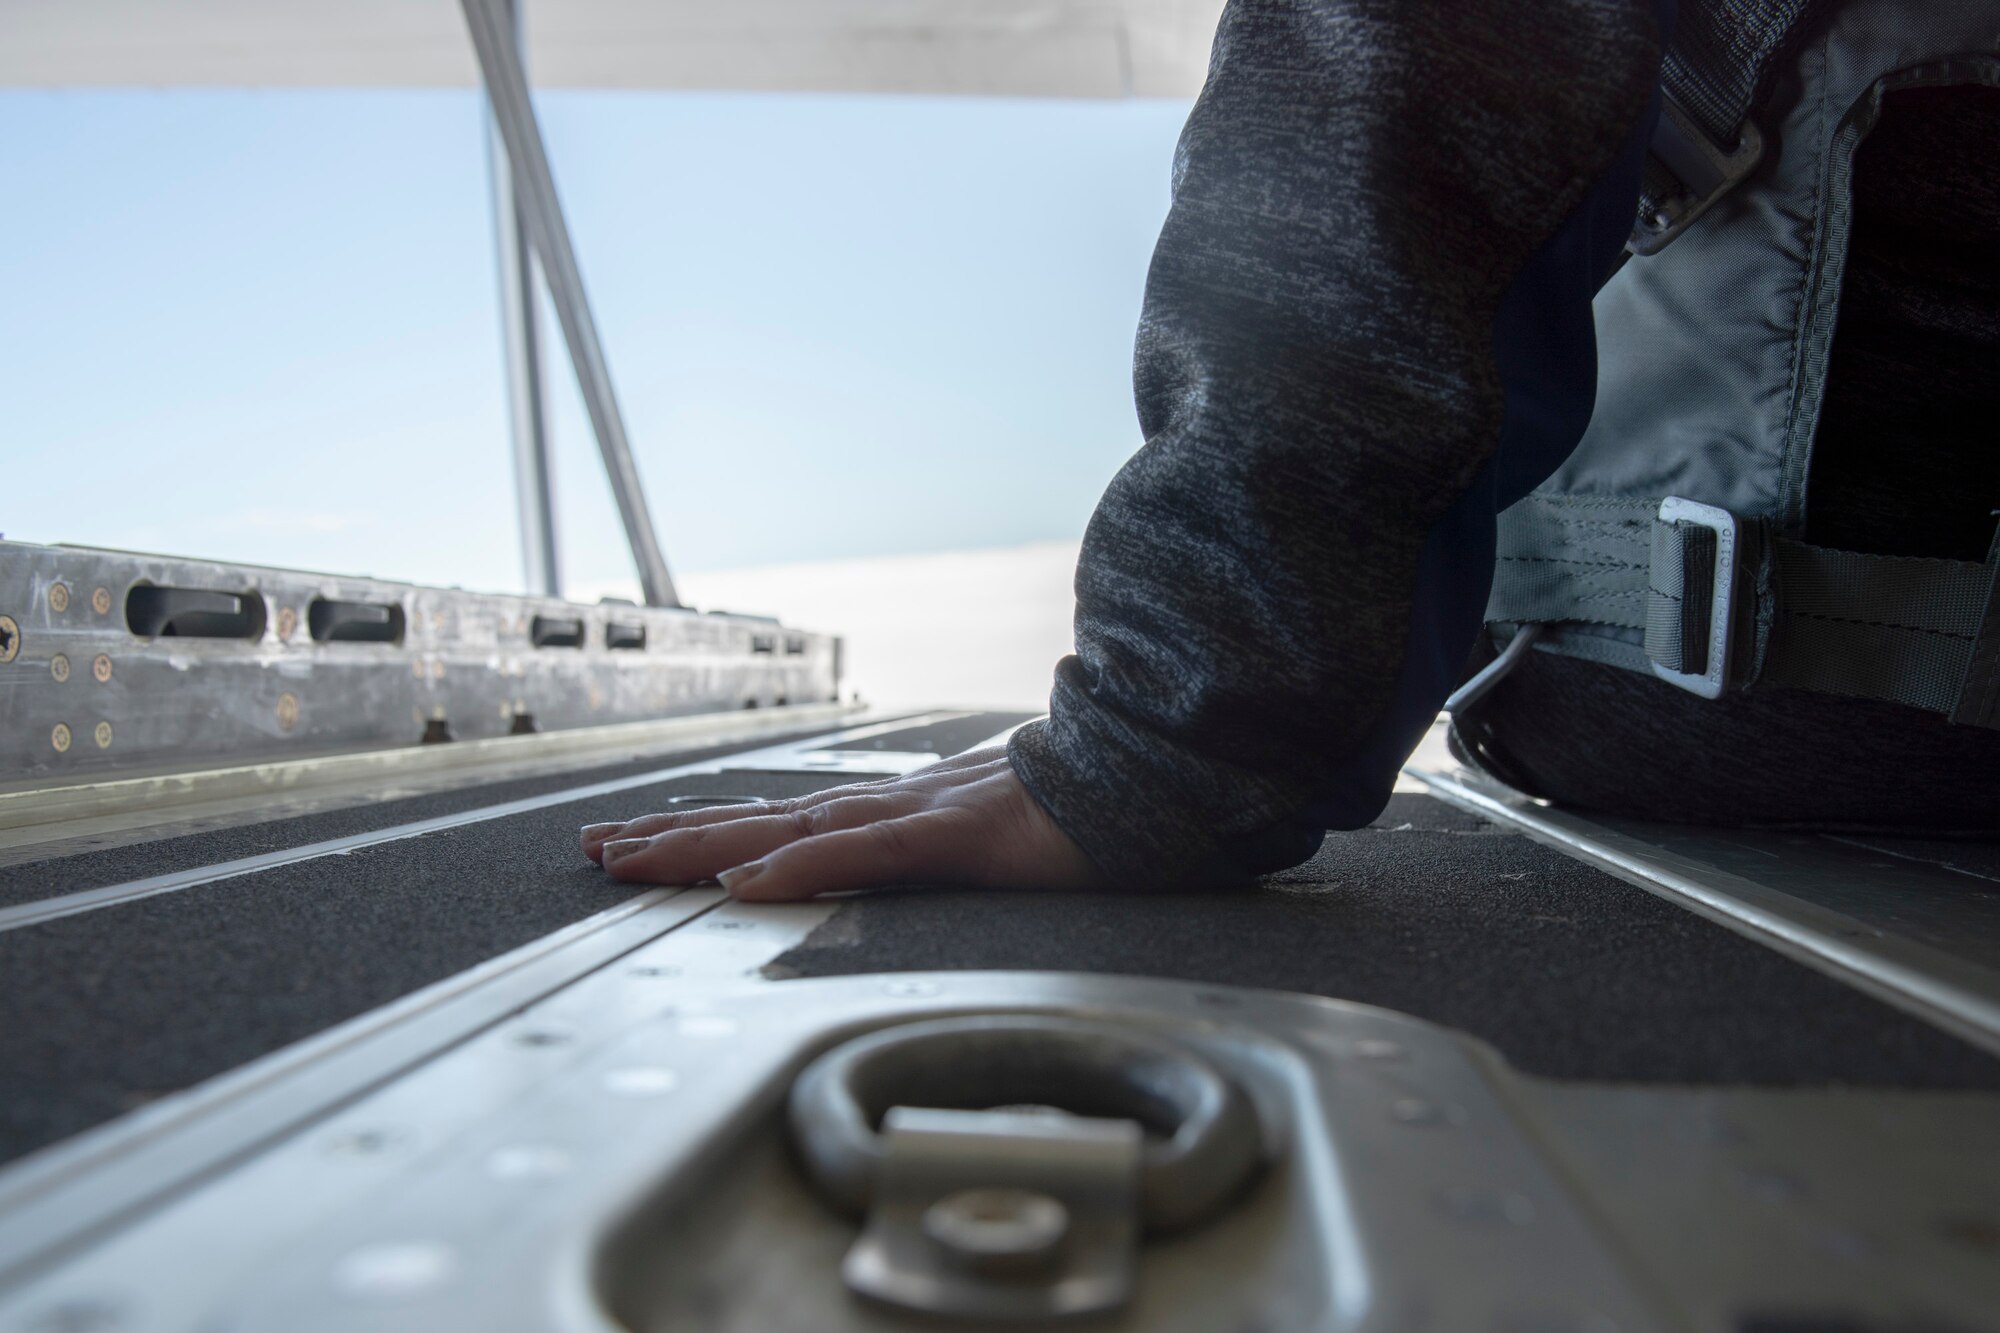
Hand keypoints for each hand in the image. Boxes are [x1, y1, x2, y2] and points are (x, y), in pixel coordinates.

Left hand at [579, 746, 1101, 899]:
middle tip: (595, 851)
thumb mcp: (995, 836)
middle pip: (762, 822)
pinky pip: (866, 857)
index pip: (784, 825)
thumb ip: (946, 842)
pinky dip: (801, 867)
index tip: (642, 845)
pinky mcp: (955, 837)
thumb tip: (906, 846)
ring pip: (789, 832)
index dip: (710, 835)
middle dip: (674, 839)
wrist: (1151, 776)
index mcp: (895, 814)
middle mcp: (889, 808)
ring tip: (632, 863)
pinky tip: (749, 884)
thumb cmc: (1078, 810)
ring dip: (707, 848)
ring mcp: (918, 817)